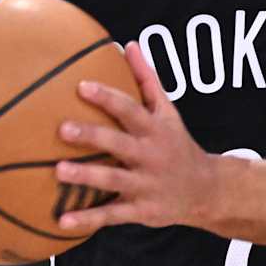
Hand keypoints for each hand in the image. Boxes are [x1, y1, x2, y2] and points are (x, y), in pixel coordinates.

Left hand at [54, 41, 215, 231]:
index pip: (131, 109)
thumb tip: (127, 44)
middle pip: (120, 143)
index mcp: (155, 129)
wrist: (206, 190)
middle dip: (93, 135)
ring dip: (86, 177)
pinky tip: (62, 221)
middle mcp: (151, 156)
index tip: (82, 86)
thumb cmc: (177, 144)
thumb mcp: (168, 112)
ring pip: (114, 180)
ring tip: (58, 171)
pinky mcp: (141, 211)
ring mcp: (146, 185)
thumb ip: (147, 79)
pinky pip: (112, 215)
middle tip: (62, 128)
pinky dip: (88, 220)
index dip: (108, 97)